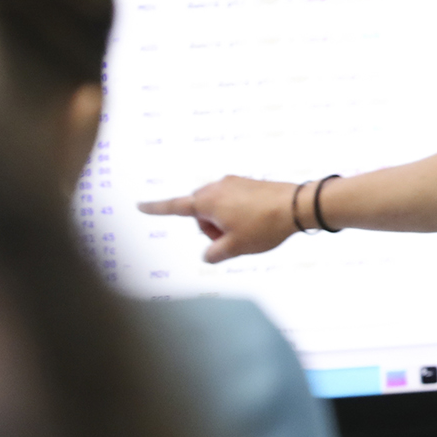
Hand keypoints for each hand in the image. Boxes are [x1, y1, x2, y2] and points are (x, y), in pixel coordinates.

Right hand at [139, 176, 299, 262]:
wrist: (297, 205)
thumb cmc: (264, 226)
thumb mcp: (234, 248)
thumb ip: (214, 254)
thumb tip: (209, 254)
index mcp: (207, 201)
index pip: (174, 207)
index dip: (155, 209)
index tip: (139, 205)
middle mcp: (216, 187)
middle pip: (199, 213)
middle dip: (209, 229)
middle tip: (232, 240)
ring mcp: (233, 183)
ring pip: (217, 208)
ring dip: (224, 223)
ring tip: (248, 231)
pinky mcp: (247, 183)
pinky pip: (232, 203)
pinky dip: (237, 215)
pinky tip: (256, 222)